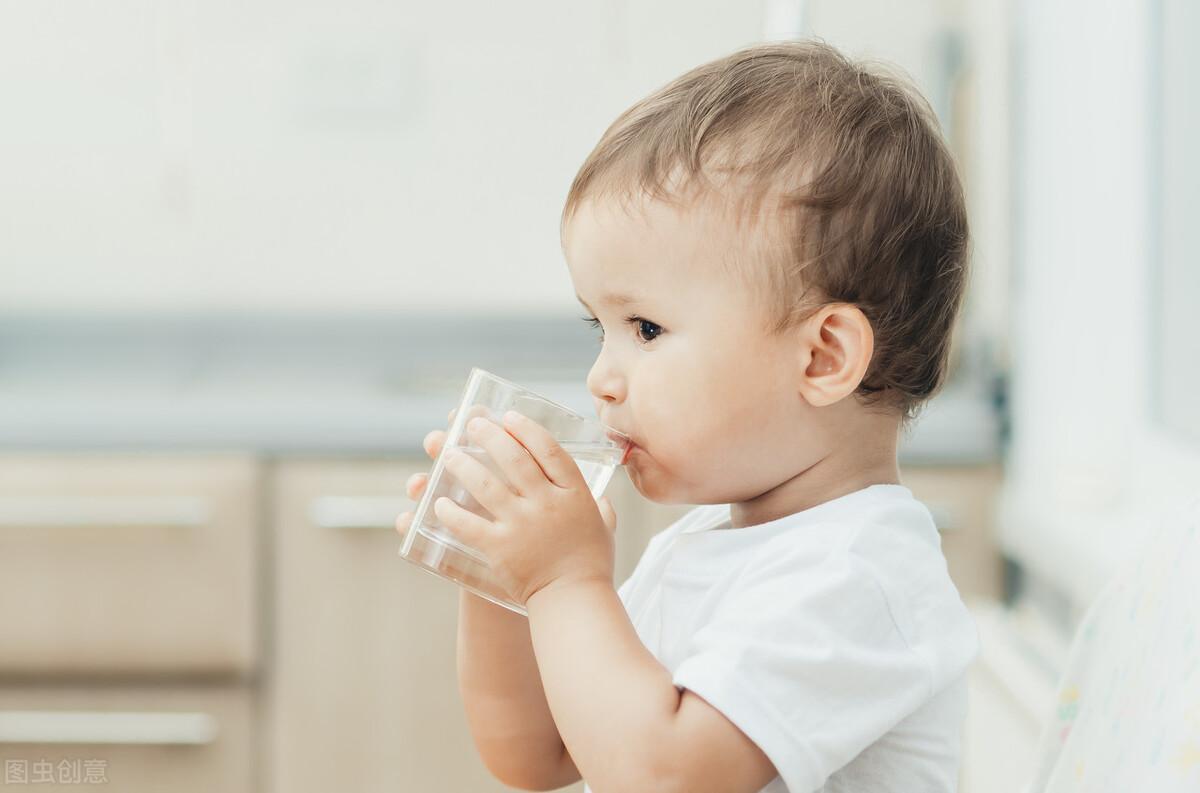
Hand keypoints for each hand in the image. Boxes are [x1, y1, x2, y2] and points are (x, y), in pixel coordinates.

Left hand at [397, 407, 618, 607]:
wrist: (574, 601)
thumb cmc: (591, 565)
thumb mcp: (604, 527)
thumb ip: (601, 507)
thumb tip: (601, 497)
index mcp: (574, 493)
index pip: (549, 449)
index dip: (527, 429)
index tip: (509, 417)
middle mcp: (547, 503)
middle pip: (513, 458)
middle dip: (489, 435)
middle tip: (472, 424)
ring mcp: (522, 524)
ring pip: (485, 484)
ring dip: (462, 464)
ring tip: (447, 453)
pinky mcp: (500, 548)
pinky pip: (468, 524)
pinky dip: (450, 511)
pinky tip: (438, 503)